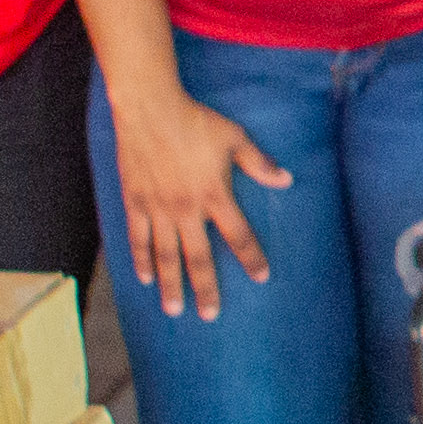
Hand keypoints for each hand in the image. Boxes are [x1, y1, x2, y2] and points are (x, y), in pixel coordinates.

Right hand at [109, 85, 291, 319]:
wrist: (150, 108)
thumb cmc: (196, 121)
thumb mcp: (235, 138)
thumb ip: (259, 163)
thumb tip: (286, 180)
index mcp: (215, 195)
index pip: (239, 235)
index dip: (251, 258)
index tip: (262, 276)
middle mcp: (187, 209)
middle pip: (198, 258)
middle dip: (205, 289)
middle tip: (209, 315)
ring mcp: (158, 208)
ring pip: (165, 256)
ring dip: (171, 285)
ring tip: (175, 310)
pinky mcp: (135, 202)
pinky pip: (138, 238)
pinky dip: (141, 260)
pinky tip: (145, 279)